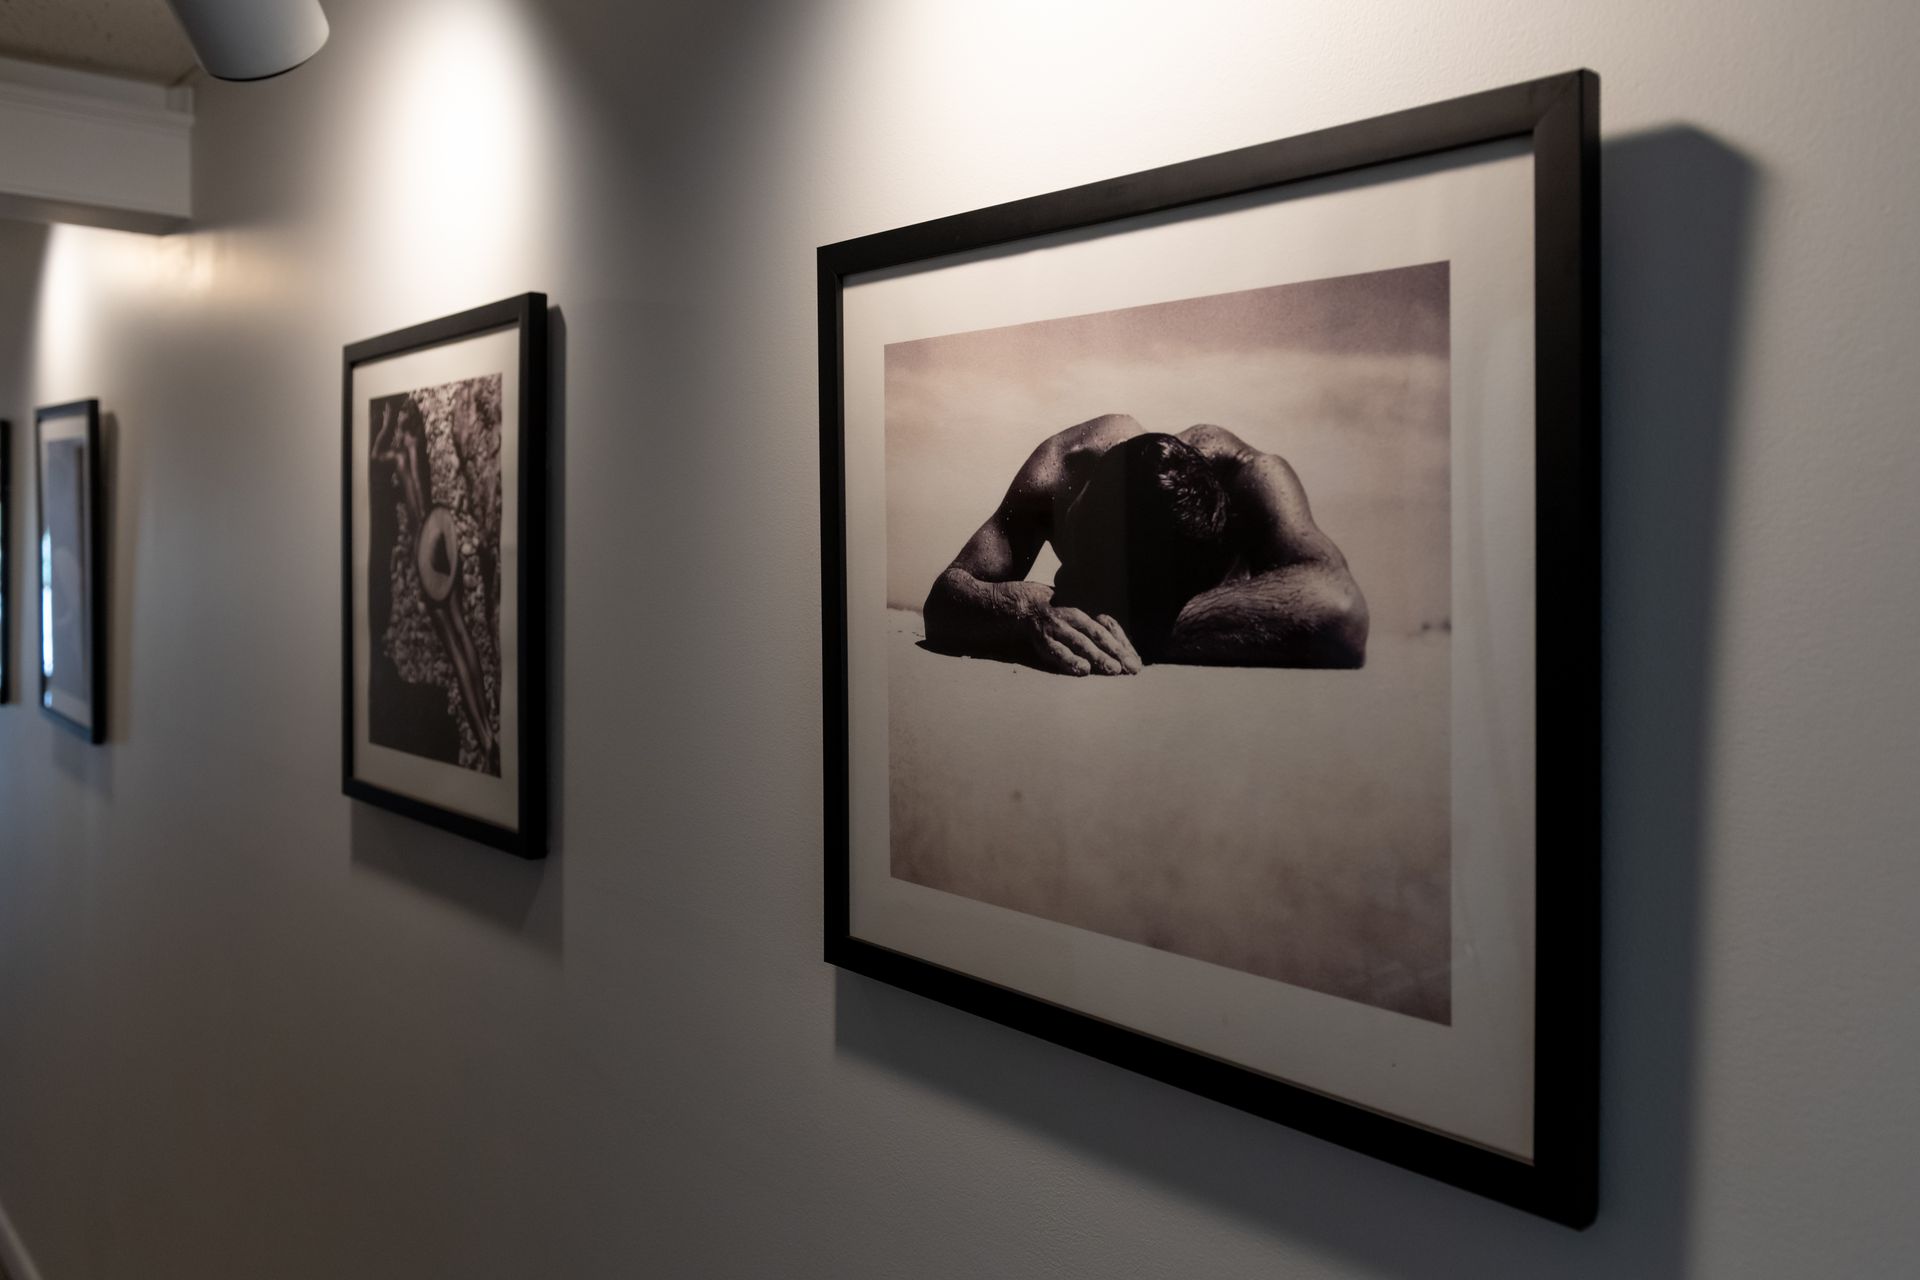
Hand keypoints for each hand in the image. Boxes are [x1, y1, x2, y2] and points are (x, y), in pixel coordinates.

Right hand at [1025, 606, 1141, 675]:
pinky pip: (1059, 652)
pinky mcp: (1044, 641)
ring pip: (1081, 642)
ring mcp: (1058, 629)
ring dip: (1099, 656)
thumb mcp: (1075, 625)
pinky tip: (1084, 670)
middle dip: (1116, 652)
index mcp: (1083, 617)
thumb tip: (1120, 658)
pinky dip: (1072, 661)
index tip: (1136, 662)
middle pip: (1098, 635)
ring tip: (1114, 669)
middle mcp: (1072, 620)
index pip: (1107, 630)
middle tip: (1133, 667)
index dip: (1122, 645)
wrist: (1026, 610)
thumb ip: (1093, 639)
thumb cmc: (1058, 624)